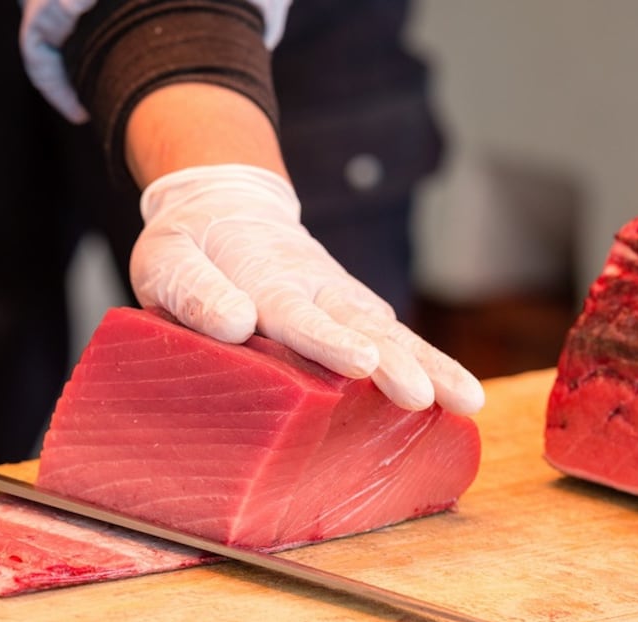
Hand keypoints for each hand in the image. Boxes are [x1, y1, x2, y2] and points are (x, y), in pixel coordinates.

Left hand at [130, 163, 484, 413]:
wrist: (227, 204)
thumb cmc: (191, 244)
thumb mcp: (168, 261)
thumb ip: (195, 291)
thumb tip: (234, 322)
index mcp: (265, 282)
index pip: (299, 315)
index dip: (330, 341)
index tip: (364, 362)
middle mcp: (315, 288)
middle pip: (364, 326)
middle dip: (400, 362)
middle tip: (427, 396)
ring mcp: (341, 299)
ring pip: (392, 333)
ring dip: (431, 366)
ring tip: (469, 402)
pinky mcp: (353, 311)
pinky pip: (395, 338)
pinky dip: (428, 364)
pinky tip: (457, 398)